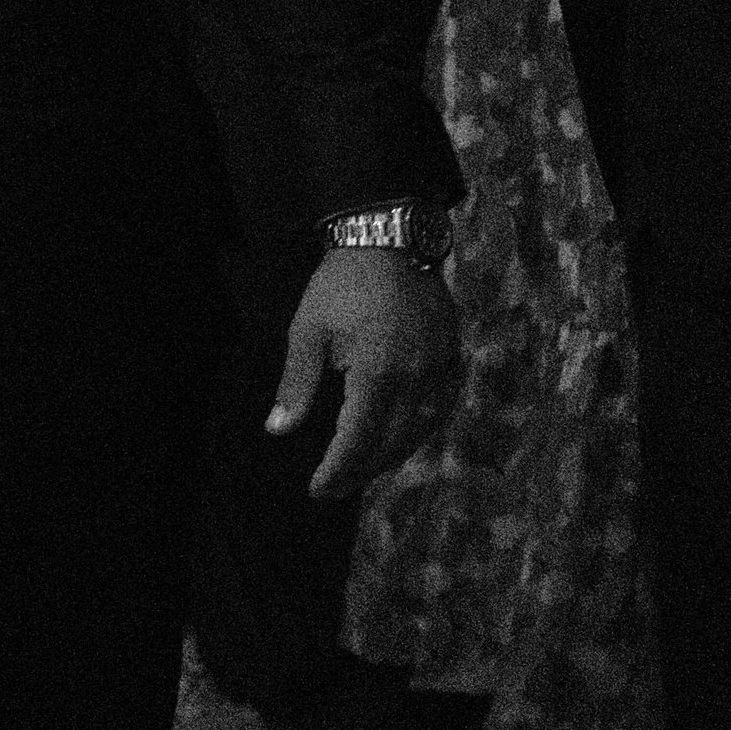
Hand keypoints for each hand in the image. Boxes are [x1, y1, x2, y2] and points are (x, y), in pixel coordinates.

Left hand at [268, 246, 457, 498]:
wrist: (389, 239)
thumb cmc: (341, 284)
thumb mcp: (307, 332)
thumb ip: (296, 384)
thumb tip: (277, 430)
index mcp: (376, 373)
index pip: (358, 440)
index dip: (337, 471)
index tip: (318, 490)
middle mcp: (415, 377)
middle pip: (391, 443)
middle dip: (361, 471)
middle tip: (335, 487)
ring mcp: (439, 368)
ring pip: (420, 431)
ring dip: (392, 456)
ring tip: (363, 469)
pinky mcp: (452, 356)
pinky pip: (441, 408)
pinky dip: (421, 430)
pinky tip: (401, 438)